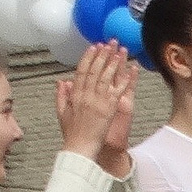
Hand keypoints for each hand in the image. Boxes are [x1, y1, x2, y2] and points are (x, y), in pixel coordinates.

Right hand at [57, 42, 135, 168]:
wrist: (80, 148)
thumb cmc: (72, 133)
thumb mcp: (62, 113)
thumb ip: (61, 96)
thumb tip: (61, 81)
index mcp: (74, 95)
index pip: (81, 71)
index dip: (88, 58)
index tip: (93, 47)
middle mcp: (86, 95)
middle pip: (94, 70)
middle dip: (102, 55)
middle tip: (108, 43)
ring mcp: (98, 101)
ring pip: (106, 77)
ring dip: (114, 63)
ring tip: (119, 51)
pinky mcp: (109, 109)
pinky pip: (118, 91)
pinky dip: (124, 80)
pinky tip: (130, 70)